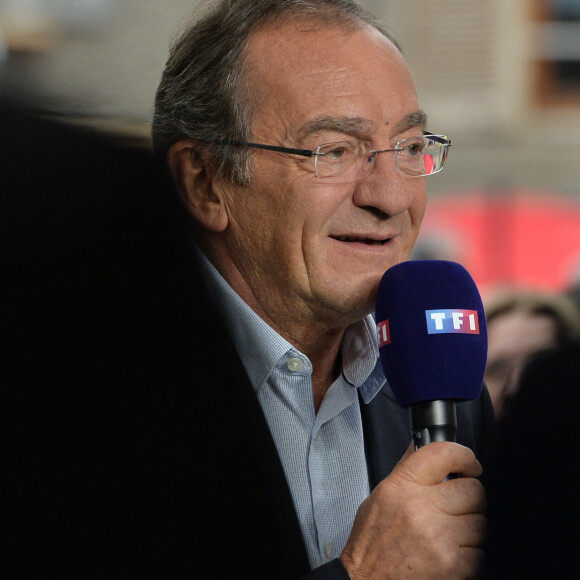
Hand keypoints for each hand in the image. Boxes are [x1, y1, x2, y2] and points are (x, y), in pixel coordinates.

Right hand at [340, 441, 485, 578]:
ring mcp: (439, 536)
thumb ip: (406, 470)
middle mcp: (421, 507)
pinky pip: (480, 550)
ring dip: (470, 527)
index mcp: (401, 486)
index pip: (442, 454)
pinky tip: (449, 553)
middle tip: (458, 504)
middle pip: (472, 489)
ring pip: (480, 521)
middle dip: (470, 497)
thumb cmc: (372, 542)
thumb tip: (422, 444)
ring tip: (450, 532)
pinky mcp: (453, 564)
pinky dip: (470, 553)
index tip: (469, 464)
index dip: (463, 455)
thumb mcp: (380, 496)